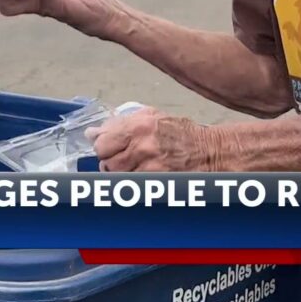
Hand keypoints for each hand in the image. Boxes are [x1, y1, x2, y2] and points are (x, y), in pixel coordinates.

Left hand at [85, 107, 213, 171]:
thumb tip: (92, 133)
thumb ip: (120, 124)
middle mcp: (141, 145)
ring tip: (133, 167)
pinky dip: (132, 181)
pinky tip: (142, 175)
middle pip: (105, 161)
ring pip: (116, 175)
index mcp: (139, 125)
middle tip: (120, 158)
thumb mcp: (151, 118)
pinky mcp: (155, 181)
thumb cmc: (181, 133)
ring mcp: (148, 166)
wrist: (208, 152)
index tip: (107, 147)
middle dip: (108, 160)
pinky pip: (131, 184)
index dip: (102, 146)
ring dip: (119, 173)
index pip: (101, 142)